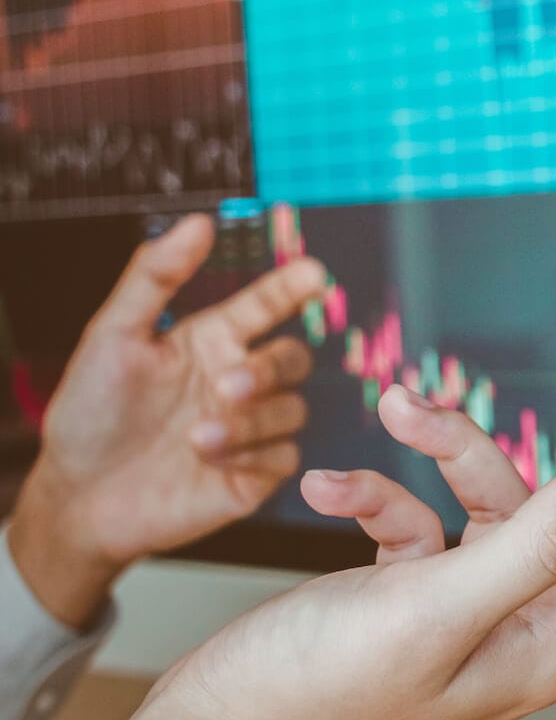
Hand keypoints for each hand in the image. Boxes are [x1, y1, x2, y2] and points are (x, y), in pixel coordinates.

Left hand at [8, 215, 326, 626]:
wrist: (78, 497)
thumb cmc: (90, 414)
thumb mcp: (111, 335)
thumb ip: (156, 276)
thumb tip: (199, 222)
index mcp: (212, 341)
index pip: (266, 305)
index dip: (290, 287)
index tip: (313, 274)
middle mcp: (238, 380)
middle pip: (294, 358)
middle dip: (270, 367)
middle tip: (227, 383)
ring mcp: (251, 428)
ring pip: (293, 409)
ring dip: (252, 419)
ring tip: (196, 434)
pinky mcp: (254, 475)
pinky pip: (285, 457)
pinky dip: (253, 454)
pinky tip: (209, 457)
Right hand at [117, 373, 555, 719]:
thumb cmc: (307, 703)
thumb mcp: (435, 610)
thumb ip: (542, 539)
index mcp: (553, 637)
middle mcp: (525, 620)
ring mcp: (471, 606)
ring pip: (506, 500)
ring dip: (457, 449)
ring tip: (404, 412)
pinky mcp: (414, 592)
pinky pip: (426, 518)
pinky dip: (387, 489)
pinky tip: (339, 484)